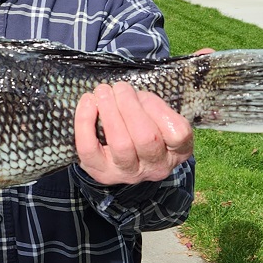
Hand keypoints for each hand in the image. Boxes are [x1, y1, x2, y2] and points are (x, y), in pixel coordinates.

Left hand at [74, 82, 193, 185]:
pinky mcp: (103, 174)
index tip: (142, 95)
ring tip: (102, 92)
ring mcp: (130, 174)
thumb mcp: (155, 113)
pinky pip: (89, 149)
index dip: (158, 109)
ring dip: (110, 111)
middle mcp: (156, 167)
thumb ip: (148, 104)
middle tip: (118, 87)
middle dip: (130, 106)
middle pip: (146, 137)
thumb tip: (125, 93)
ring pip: (121, 144)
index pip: (178, 133)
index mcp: (177, 151)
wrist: (119, 154)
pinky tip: (87, 102)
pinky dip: (85, 122)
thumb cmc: (142, 125)